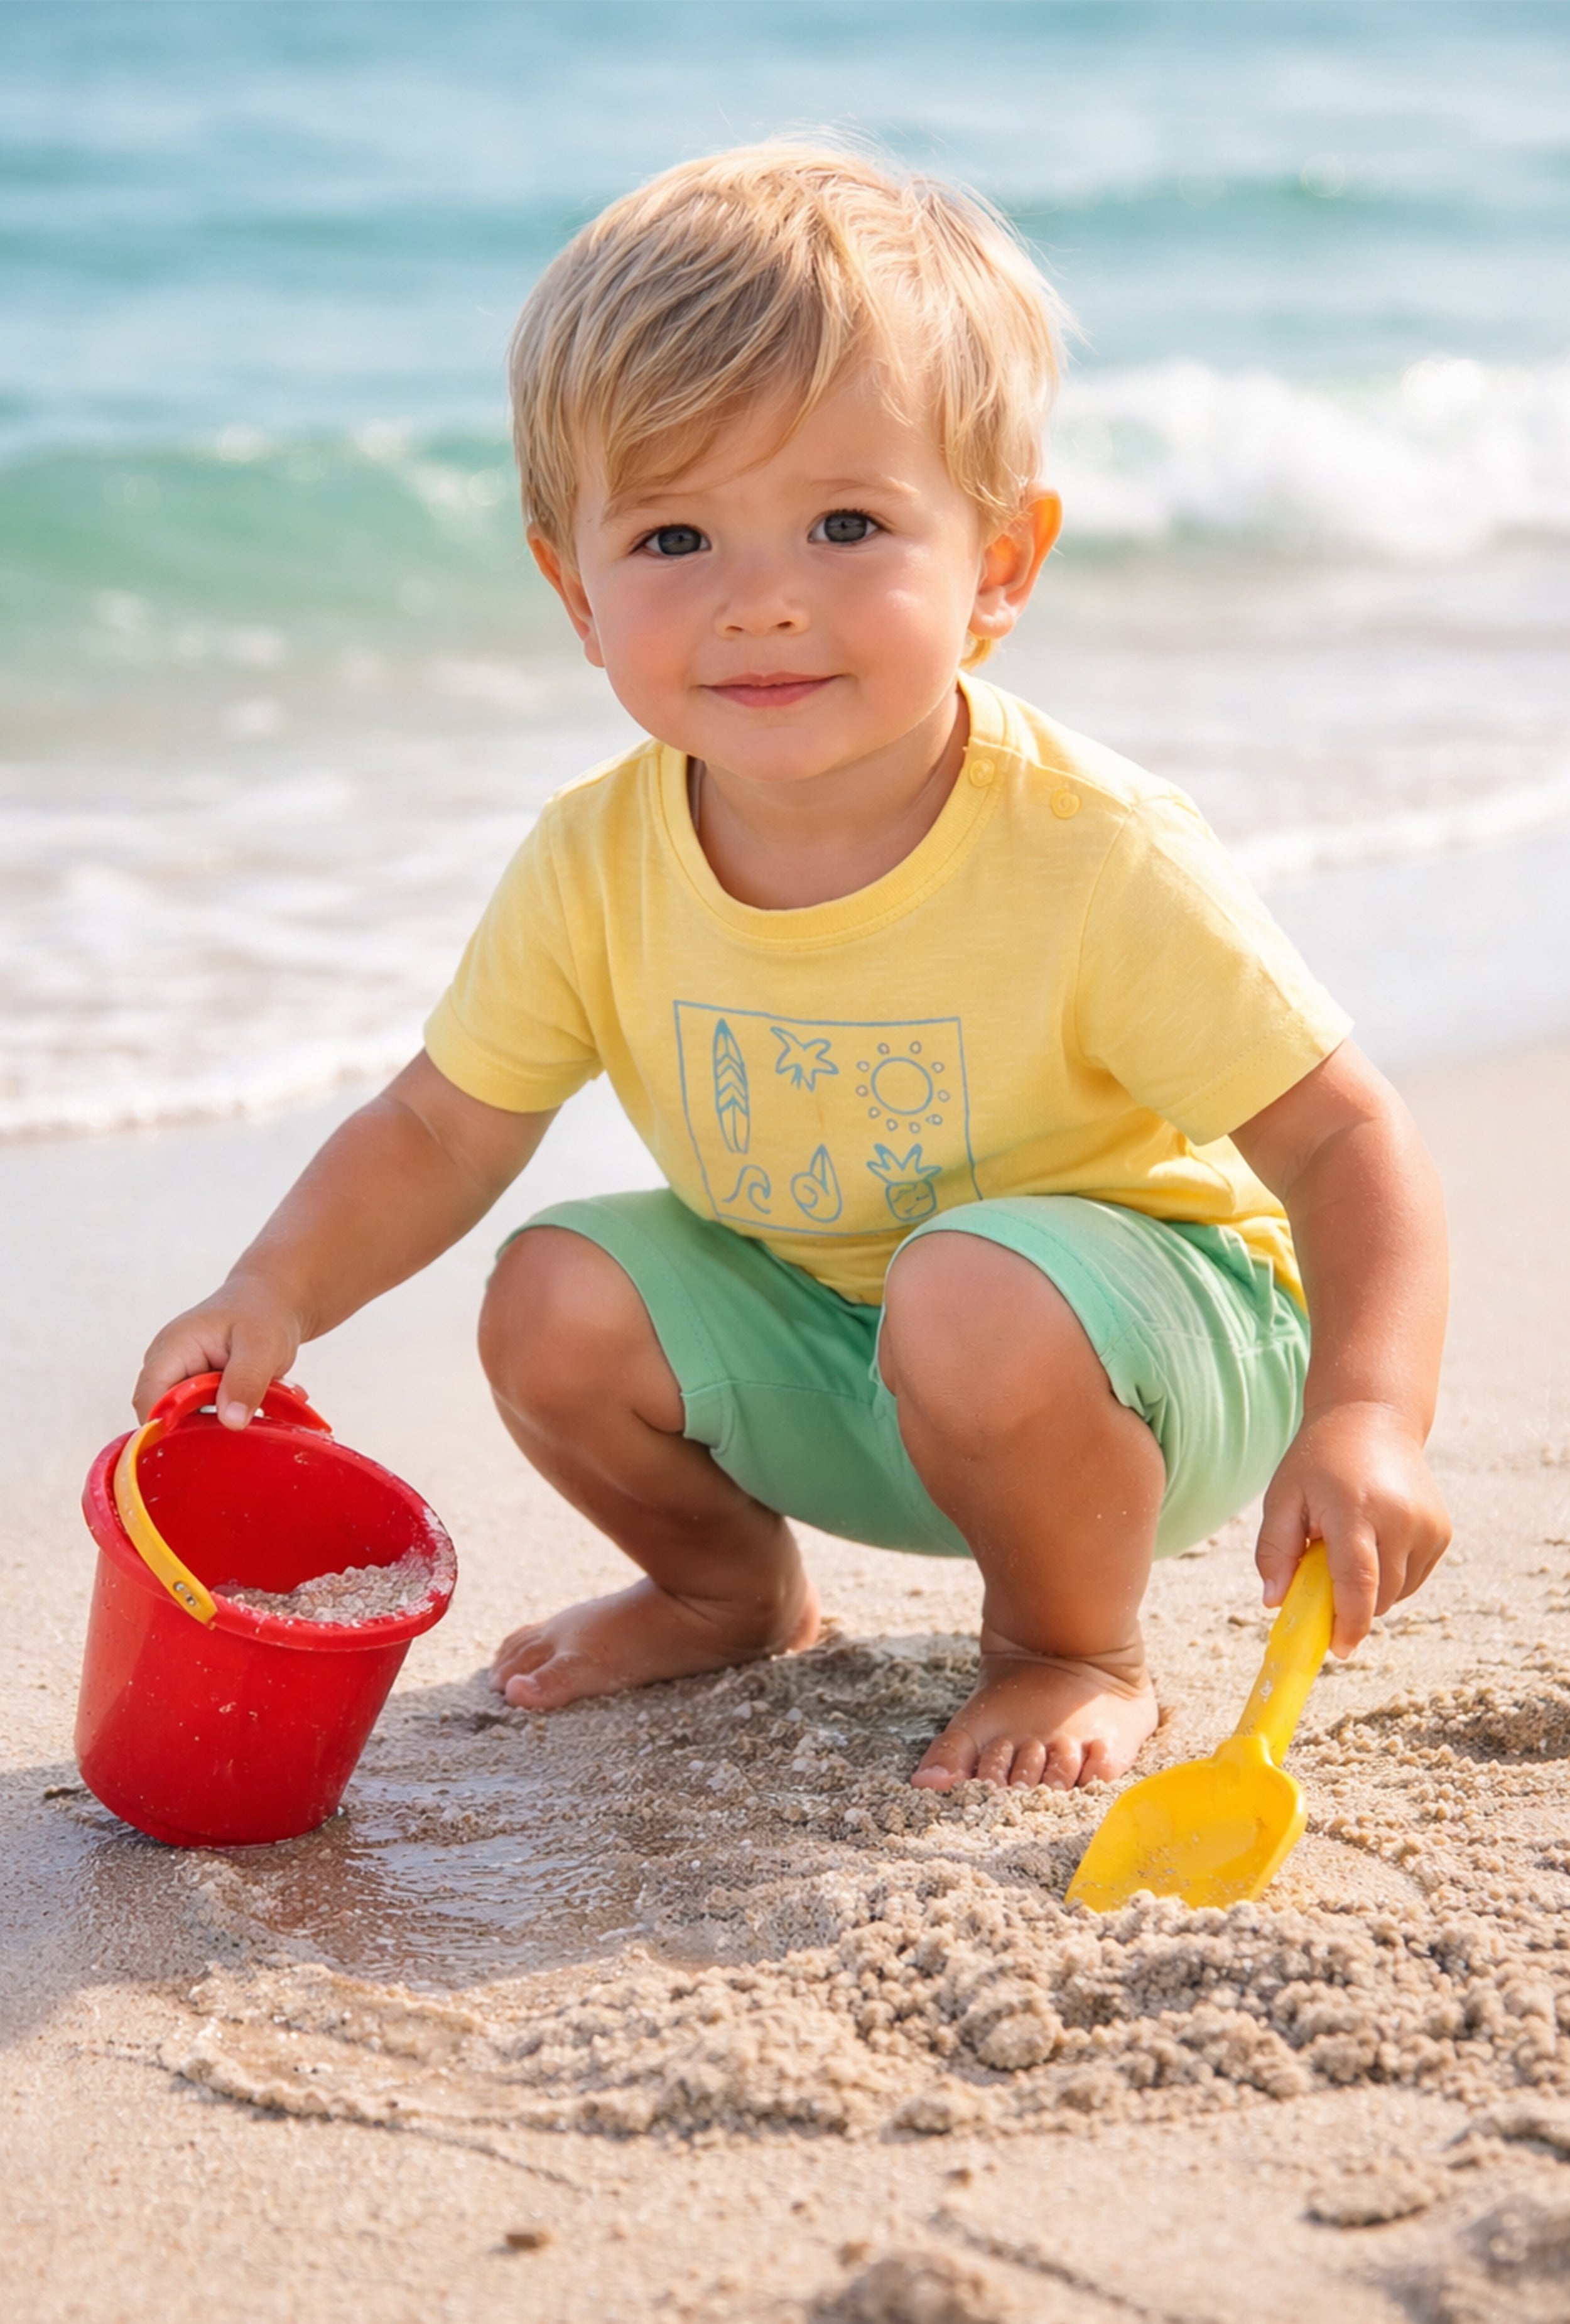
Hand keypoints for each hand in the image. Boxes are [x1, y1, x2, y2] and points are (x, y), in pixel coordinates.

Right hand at [133, 1270, 303, 1429]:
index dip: (165, 1426)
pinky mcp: (194, 1388)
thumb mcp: (262, 1346)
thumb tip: (231, 1422)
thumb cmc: (264, 1314)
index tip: (198, 1447)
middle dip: (192, 1432)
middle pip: (162, 1413)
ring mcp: (179, 1377)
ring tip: (245, 1420)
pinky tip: (245, 1415)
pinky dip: (220, 1421)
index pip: (150, 1398)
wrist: (271, 1300)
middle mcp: (168, 1364)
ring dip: (211, 1428)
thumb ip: (246, 1381)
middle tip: (232, 1439)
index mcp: (173, 1348)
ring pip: (181, 1419)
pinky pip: (198, 1416)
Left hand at [1256, 1401, 1450, 1656]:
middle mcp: (1400, 1518)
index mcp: (1355, 1508)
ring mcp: (1428, 1525)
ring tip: (1349, 1544)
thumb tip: (1274, 1604)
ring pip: (1399, 1591)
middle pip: (1380, 1594)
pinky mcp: (1442, 1531)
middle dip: (1351, 1604)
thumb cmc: (1318, 1461)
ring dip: (1371, 1588)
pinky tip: (1374, 1541)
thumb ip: (1273, 1551)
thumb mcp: (1283, 1497)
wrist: (1372, 1419)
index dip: (1348, 1623)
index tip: (1336, 1649)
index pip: (1358, 1582)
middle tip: (1323, 1580)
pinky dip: (1391, 1575)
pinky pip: (1414, 1577)